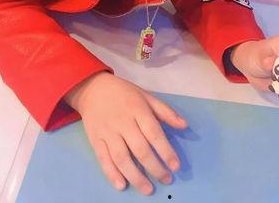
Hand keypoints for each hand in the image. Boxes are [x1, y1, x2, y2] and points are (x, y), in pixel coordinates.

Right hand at [64, 72, 187, 195]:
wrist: (94, 89)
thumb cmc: (124, 94)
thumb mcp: (146, 96)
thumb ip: (165, 112)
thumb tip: (184, 125)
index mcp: (138, 110)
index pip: (154, 133)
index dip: (166, 151)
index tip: (175, 166)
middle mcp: (123, 122)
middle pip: (140, 149)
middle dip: (154, 167)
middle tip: (166, 179)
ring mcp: (107, 132)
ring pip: (122, 158)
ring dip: (135, 176)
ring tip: (148, 189)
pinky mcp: (95, 140)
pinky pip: (103, 159)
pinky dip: (112, 174)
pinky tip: (122, 185)